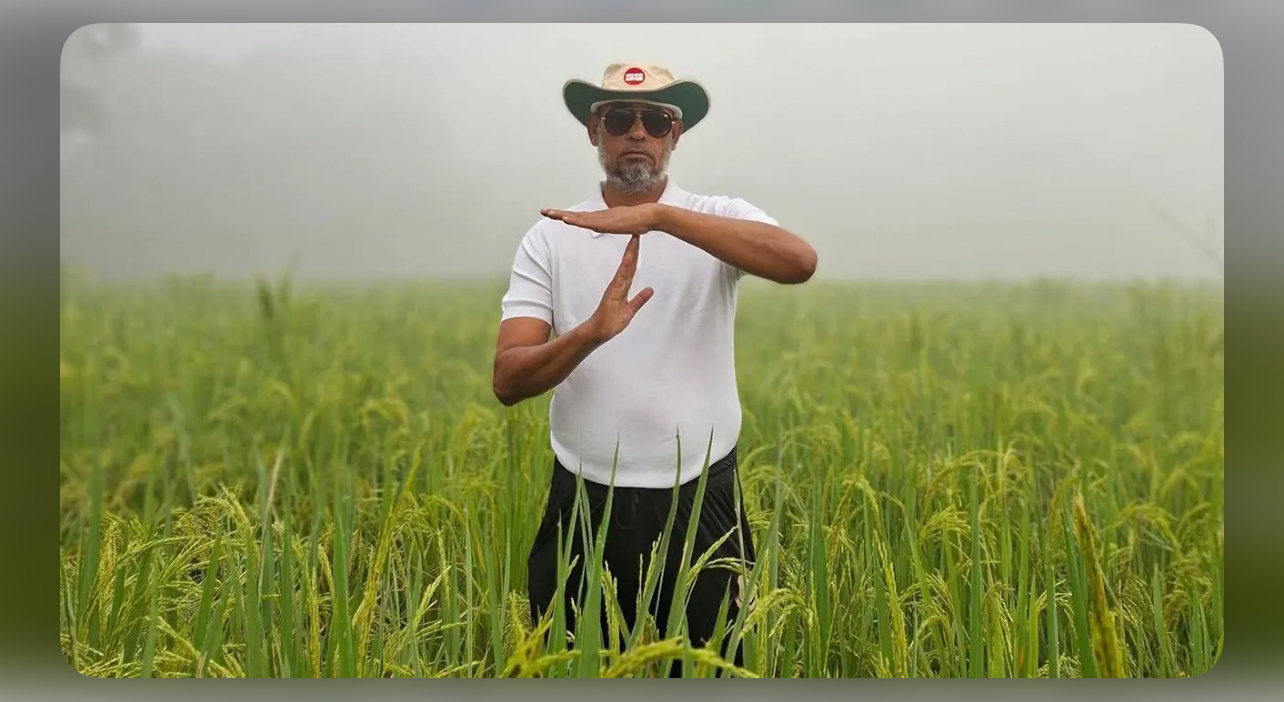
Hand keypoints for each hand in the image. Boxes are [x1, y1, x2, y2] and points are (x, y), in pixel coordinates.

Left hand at [542, 204, 660, 235]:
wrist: (650, 216)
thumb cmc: (640, 220)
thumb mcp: (624, 226)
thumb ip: (618, 226)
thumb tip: (615, 228)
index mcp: (601, 219)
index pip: (580, 218)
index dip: (566, 216)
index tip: (554, 214)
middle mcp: (599, 217)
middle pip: (575, 215)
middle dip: (558, 213)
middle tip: (543, 211)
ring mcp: (602, 218)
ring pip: (578, 218)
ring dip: (563, 216)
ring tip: (549, 214)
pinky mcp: (606, 222)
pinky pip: (588, 222)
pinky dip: (576, 221)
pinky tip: (566, 220)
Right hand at [586, 234, 653, 342]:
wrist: (599, 332)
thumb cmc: (611, 322)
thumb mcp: (630, 310)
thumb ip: (639, 299)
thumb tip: (650, 290)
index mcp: (622, 287)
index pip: (631, 268)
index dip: (636, 255)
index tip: (639, 242)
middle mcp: (618, 284)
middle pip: (628, 263)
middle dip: (633, 248)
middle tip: (637, 232)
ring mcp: (615, 287)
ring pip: (624, 267)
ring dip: (630, 253)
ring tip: (634, 239)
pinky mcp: (612, 293)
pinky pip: (620, 277)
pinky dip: (625, 266)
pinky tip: (629, 257)